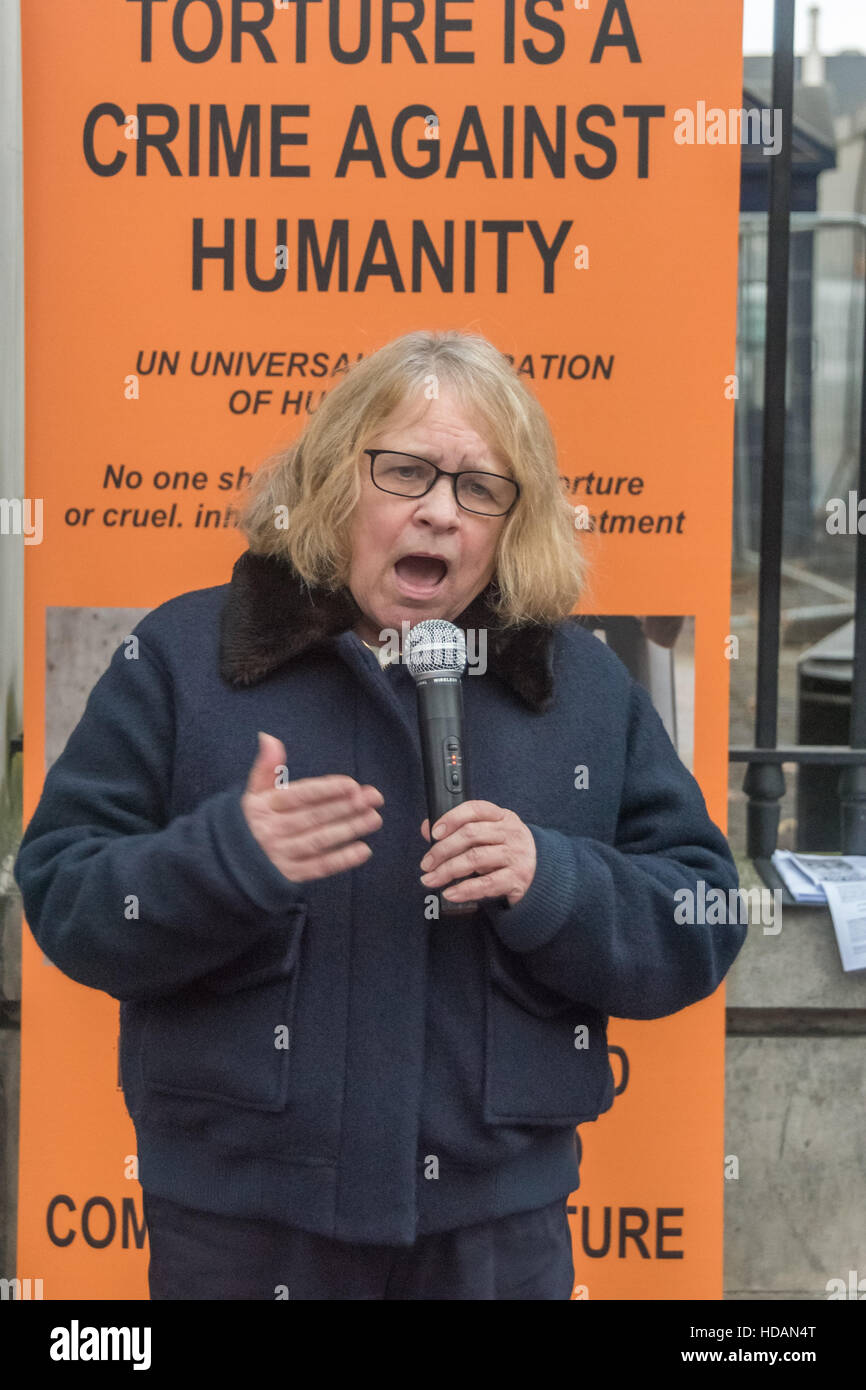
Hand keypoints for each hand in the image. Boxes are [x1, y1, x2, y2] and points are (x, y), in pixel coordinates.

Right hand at [241, 732, 383, 883]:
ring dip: (349, 829)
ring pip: (320, 840)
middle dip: (347, 806)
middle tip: (374, 798)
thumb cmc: (247, 822)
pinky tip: (363, 850)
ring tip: (374, 818)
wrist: (225, 863)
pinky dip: (341, 860)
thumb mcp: (251, 793)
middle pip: (314, 817)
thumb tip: (268, 737)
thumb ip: (265, 767)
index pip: (300, 796)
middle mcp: (272, 831)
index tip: (352, 784)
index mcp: (264, 807)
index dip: (326, 790)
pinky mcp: (288, 876)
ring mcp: (280, 855)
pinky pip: (318, 867)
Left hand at [419, 801, 536, 906]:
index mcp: (503, 817)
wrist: (542, 874)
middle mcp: (511, 833)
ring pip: (476, 859)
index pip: (475, 809)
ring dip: (448, 870)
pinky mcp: (518, 878)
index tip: (434, 833)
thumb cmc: (506, 852)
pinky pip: (487, 884)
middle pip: (471, 835)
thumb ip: (459, 831)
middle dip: (443, 850)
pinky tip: (450, 893)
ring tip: (430, 880)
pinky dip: (465, 890)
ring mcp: (516, 855)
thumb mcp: (487, 837)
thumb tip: (427, 829)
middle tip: (426, 864)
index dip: (452, 818)